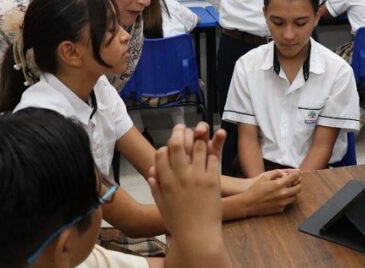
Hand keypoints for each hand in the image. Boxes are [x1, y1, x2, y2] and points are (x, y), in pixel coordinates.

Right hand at [148, 125, 222, 243]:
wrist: (198, 237)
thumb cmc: (178, 224)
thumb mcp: (162, 206)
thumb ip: (156, 188)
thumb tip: (151, 174)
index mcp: (165, 183)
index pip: (160, 155)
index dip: (164, 147)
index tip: (168, 146)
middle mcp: (180, 177)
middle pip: (177, 145)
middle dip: (179, 133)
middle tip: (182, 128)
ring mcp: (197, 178)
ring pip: (198, 148)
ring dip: (198, 139)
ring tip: (200, 133)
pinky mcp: (213, 181)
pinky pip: (213, 159)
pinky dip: (212, 153)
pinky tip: (212, 152)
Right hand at [241, 169, 301, 216]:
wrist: (249, 203)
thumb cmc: (255, 189)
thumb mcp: (264, 177)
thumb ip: (275, 173)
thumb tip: (283, 173)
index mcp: (279, 184)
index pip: (294, 177)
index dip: (297, 174)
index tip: (298, 172)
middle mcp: (283, 194)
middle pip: (298, 188)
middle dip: (299, 183)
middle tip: (297, 181)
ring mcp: (282, 202)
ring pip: (295, 197)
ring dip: (295, 192)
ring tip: (291, 189)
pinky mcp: (280, 209)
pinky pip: (288, 203)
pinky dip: (287, 199)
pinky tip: (282, 196)